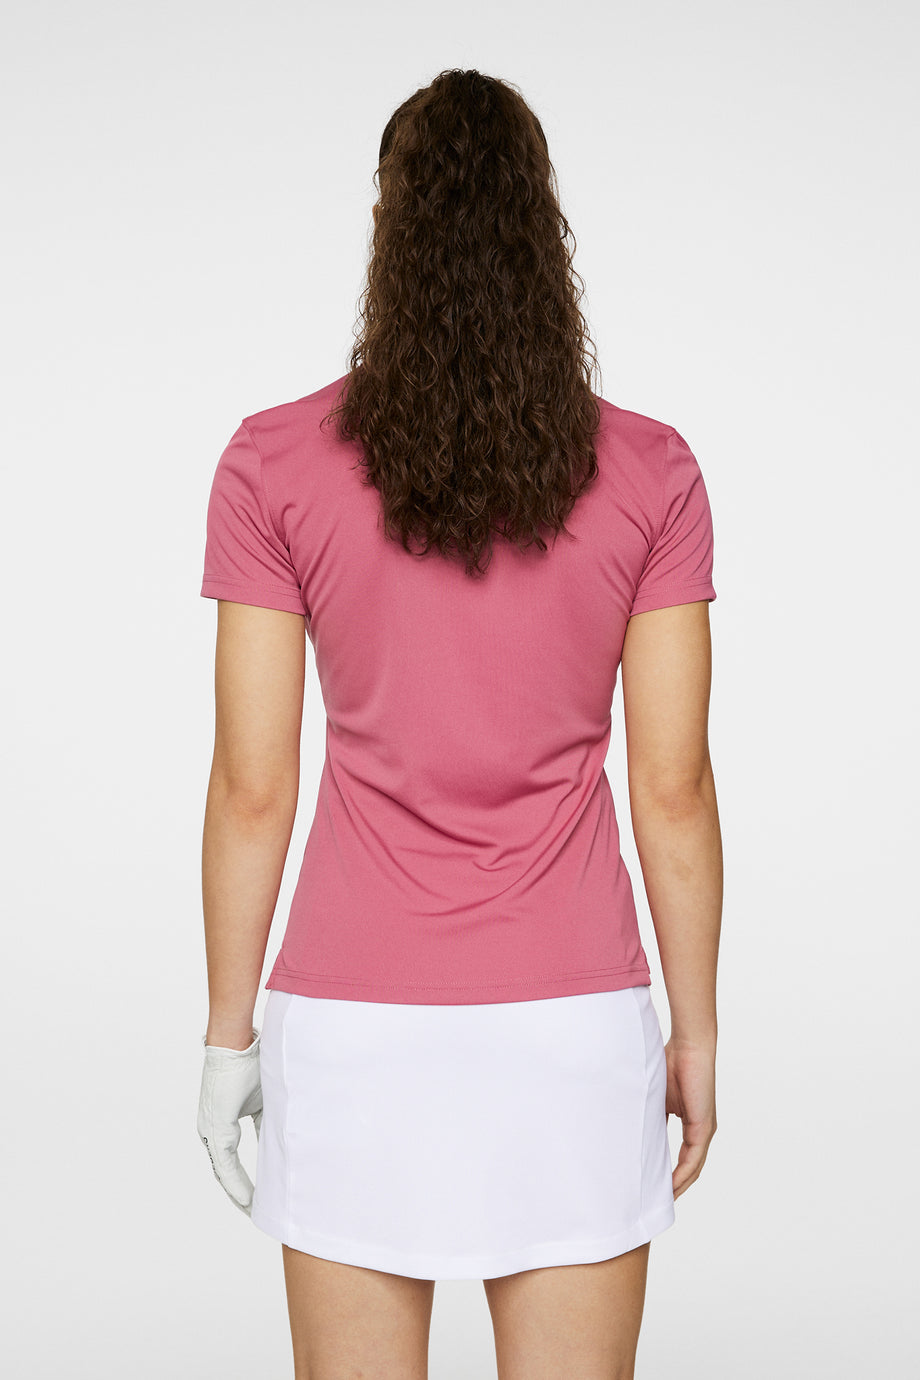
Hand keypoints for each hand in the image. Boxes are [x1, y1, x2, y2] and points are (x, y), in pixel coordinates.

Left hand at [197, 1027, 262, 1214]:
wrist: (236, 1042)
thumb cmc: (252, 1060)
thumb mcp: (267, 1097)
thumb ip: (271, 1119)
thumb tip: (290, 1137)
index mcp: (225, 1122)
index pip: (234, 1161)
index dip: (245, 1182)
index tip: (259, 1198)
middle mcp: (213, 1129)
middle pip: (226, 1172)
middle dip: (241, 1194)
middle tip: (256, 1213)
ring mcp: (211, 1129)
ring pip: (224, 1171)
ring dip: (238, 1193)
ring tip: (252, 1212)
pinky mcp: (214, 1127)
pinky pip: (224, 1163)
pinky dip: (236, 1183)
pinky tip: (246, 1199)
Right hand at [663, 1038, 716, 1199]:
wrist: (690, 1046)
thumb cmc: (672, 1063)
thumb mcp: (656, 1096)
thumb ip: (651, 1115)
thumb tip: (634, 1131)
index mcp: (692, 1123)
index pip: (682, 1158)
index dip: (670, 1175)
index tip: (653, 1187)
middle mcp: (701, 1130)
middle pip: (689, 1169)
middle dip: (674, 1187)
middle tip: (655, 1202)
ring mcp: (705, 1130)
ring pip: (693, 1169)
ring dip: (678, 1186)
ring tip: (661, 1201)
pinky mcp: (704, 1127)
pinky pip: (693, 1160)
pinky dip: (682, 1175)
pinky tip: (670, 1186)